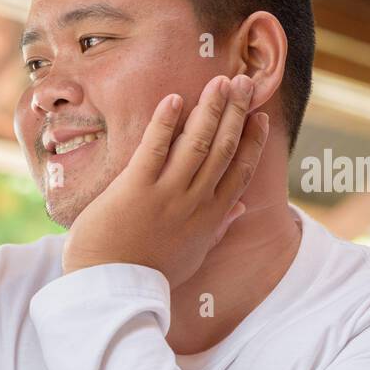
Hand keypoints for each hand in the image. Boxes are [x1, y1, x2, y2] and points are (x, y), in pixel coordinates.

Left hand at [61, 74, 268, 285]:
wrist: (111, 289)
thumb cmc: (147, 275)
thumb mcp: (191, 257)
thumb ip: (216, 230)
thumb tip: (240, 210)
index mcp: (210, 219)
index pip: (239, 172)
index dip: (251, 142)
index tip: (258, 117)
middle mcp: (194, 203)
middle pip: (222, 149)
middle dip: (234, 112)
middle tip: (242, 82)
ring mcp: (166, 195)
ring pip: (196, 143)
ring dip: (210, 109)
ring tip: (219, 80)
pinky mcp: (136, 188)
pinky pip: (154, 148)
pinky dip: (165, 122)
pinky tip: (174, 99)